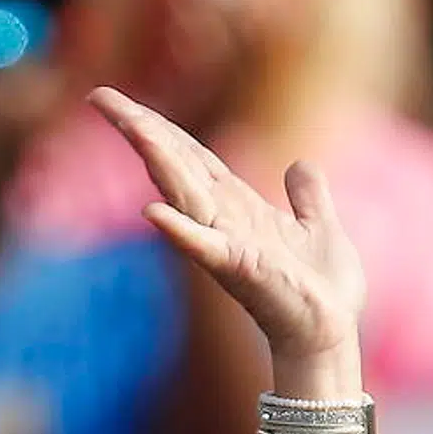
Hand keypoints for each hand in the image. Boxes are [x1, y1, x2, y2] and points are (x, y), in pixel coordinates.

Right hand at [90, 87, 365, 362]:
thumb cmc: (324, 293)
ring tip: (129, 125)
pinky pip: (206, 249)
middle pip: (177, 166)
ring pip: (185, 195)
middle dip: (142, 130)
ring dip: (158, 160)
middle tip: (101, 96)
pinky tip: (154, 213)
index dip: (160, 127)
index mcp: (239, 207)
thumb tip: (299, 164)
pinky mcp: (242, 271)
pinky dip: (181, 232)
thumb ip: (306, 195)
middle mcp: (224, 222)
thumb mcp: (319, 227)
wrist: (331, 337)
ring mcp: (228, 246)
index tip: (118, 99)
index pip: (191, 157)